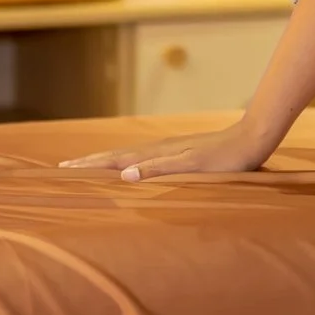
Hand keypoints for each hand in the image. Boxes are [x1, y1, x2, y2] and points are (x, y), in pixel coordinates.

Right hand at [60, 118, 276, 180]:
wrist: (251, 139)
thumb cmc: (225, 158)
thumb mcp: (193, 167)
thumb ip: (160, 169)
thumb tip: (125, 174)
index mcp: (156, 154)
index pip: (114, 161)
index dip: (89, 166)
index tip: (63, 170)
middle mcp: (158, 150)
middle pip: (115, 156)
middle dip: (89, 163)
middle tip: (63, 169)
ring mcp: (167, 150)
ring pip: (127, 156)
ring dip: (105, 162)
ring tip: (87, 166)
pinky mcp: (179, 153)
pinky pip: (142, 159)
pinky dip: (126, 163)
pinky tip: (129, 167)